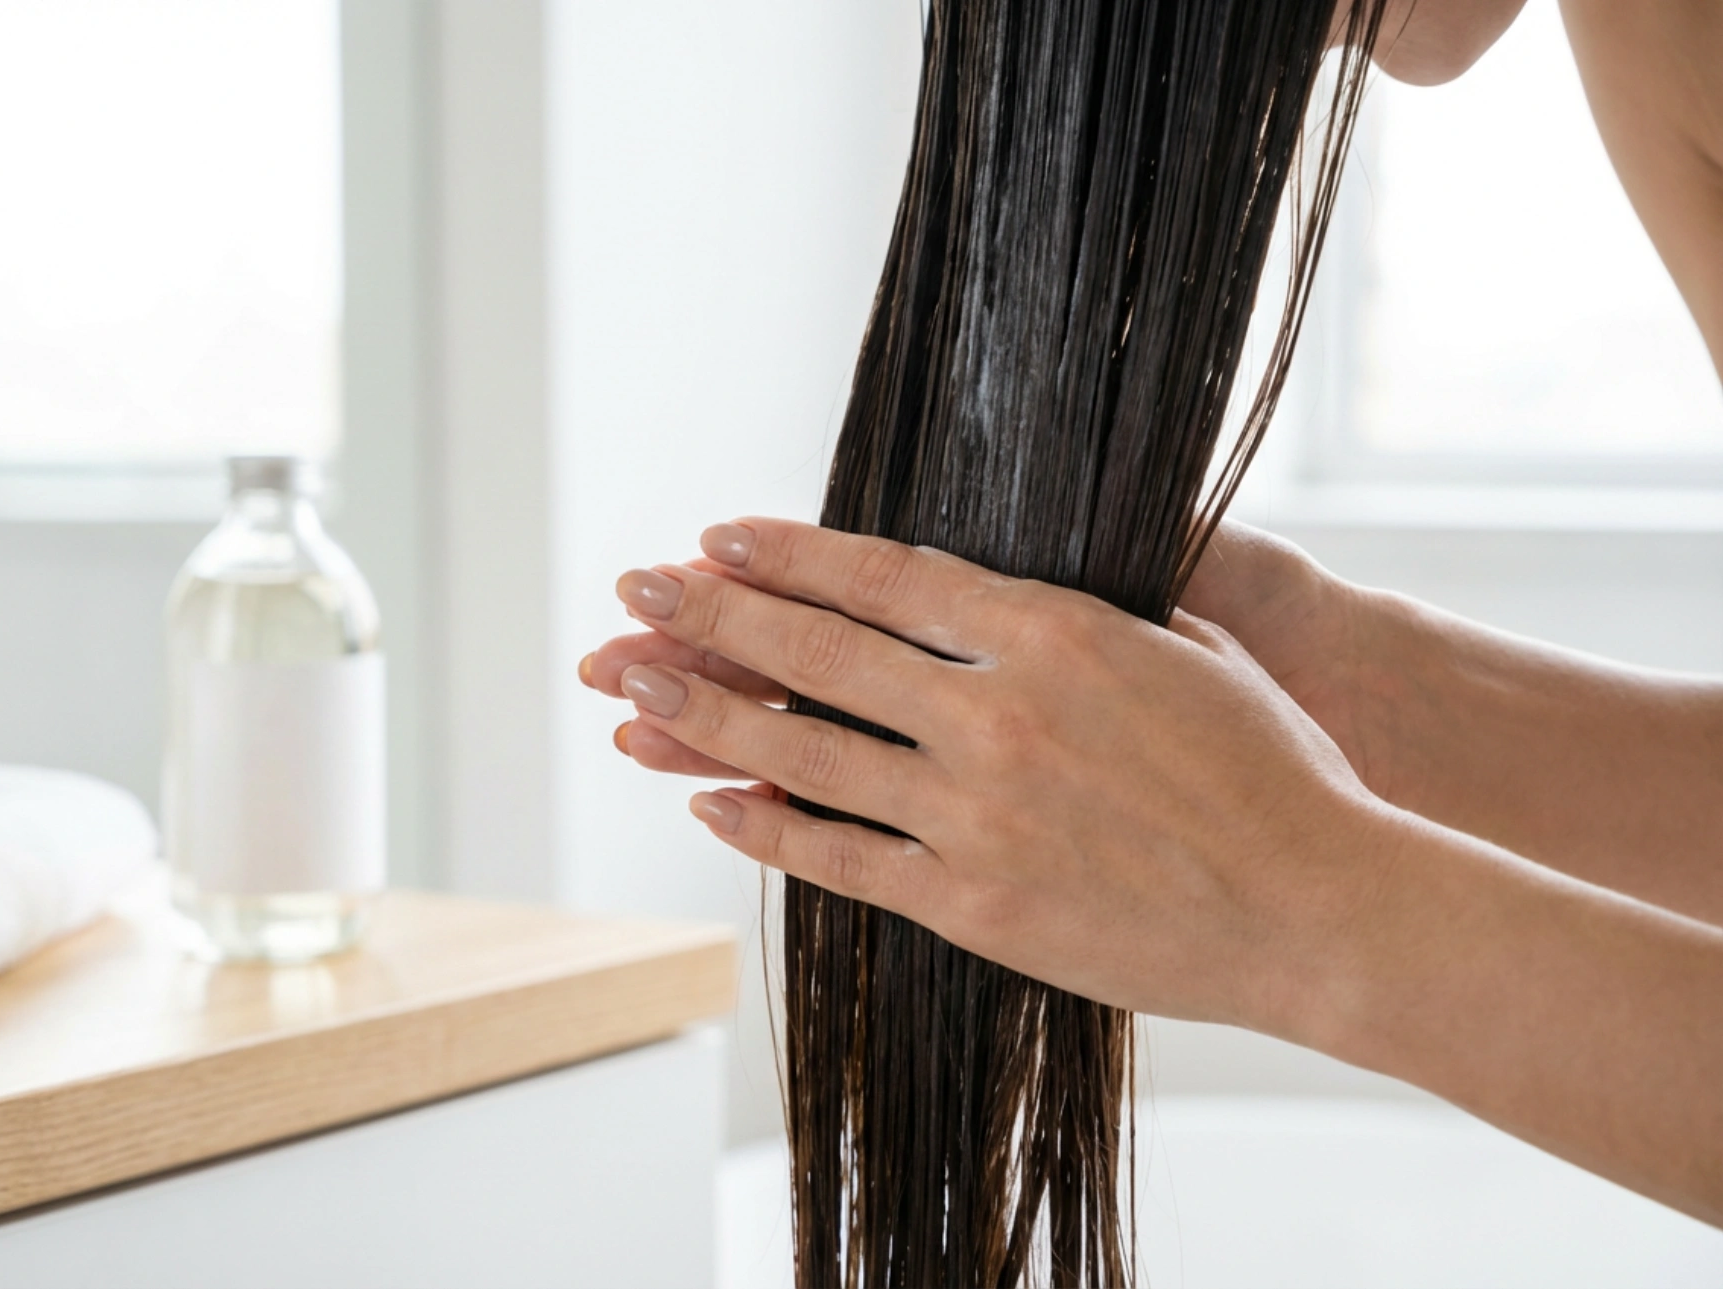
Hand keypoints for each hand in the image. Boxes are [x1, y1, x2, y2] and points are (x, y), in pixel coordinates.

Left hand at [580, 518, 1403, 1034]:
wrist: (1320, 906)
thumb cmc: (1271, 772)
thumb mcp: (1185, 650)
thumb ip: (1079, 617)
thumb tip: (994, 591)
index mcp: (1055, 634)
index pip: (886, 577)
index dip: (791, 552)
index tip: (721, 534)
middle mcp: (999, 714)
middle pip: (821, 649)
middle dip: (715, 611)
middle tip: (639, 587)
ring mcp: (977, 813)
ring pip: (808, 749)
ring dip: (709, 710)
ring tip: (633, 685)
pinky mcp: (975, 904)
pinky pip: (842, 859)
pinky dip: (765, 827)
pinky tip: (706, 800)